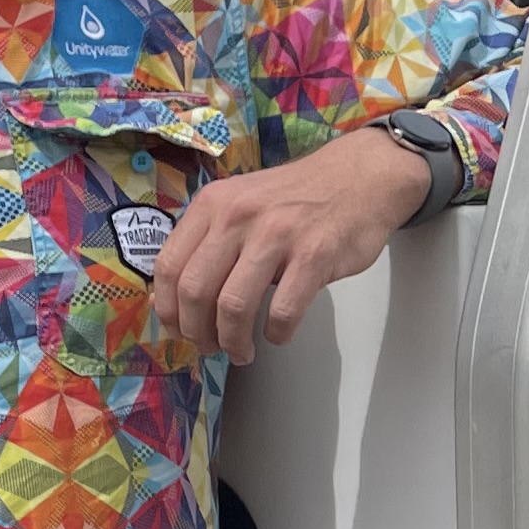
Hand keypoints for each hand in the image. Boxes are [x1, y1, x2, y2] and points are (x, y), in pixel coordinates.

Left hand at [149, 126, 432, 364]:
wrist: (359, 177)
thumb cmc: (296, 199)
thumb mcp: (241, 204)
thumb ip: (208, 242)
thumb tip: (174, 299)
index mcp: (213, 205)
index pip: (169, 266)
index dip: (169, 308)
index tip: (180, 328)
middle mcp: (238, 216)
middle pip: (196, 291)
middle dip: (197, 332)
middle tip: (209, 347)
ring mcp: (276, 235)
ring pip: (234, 306)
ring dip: (233, 341)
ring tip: (242, 352)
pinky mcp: (314, 255)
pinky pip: (283, 310)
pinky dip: (276, 333)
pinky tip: (278, 334)